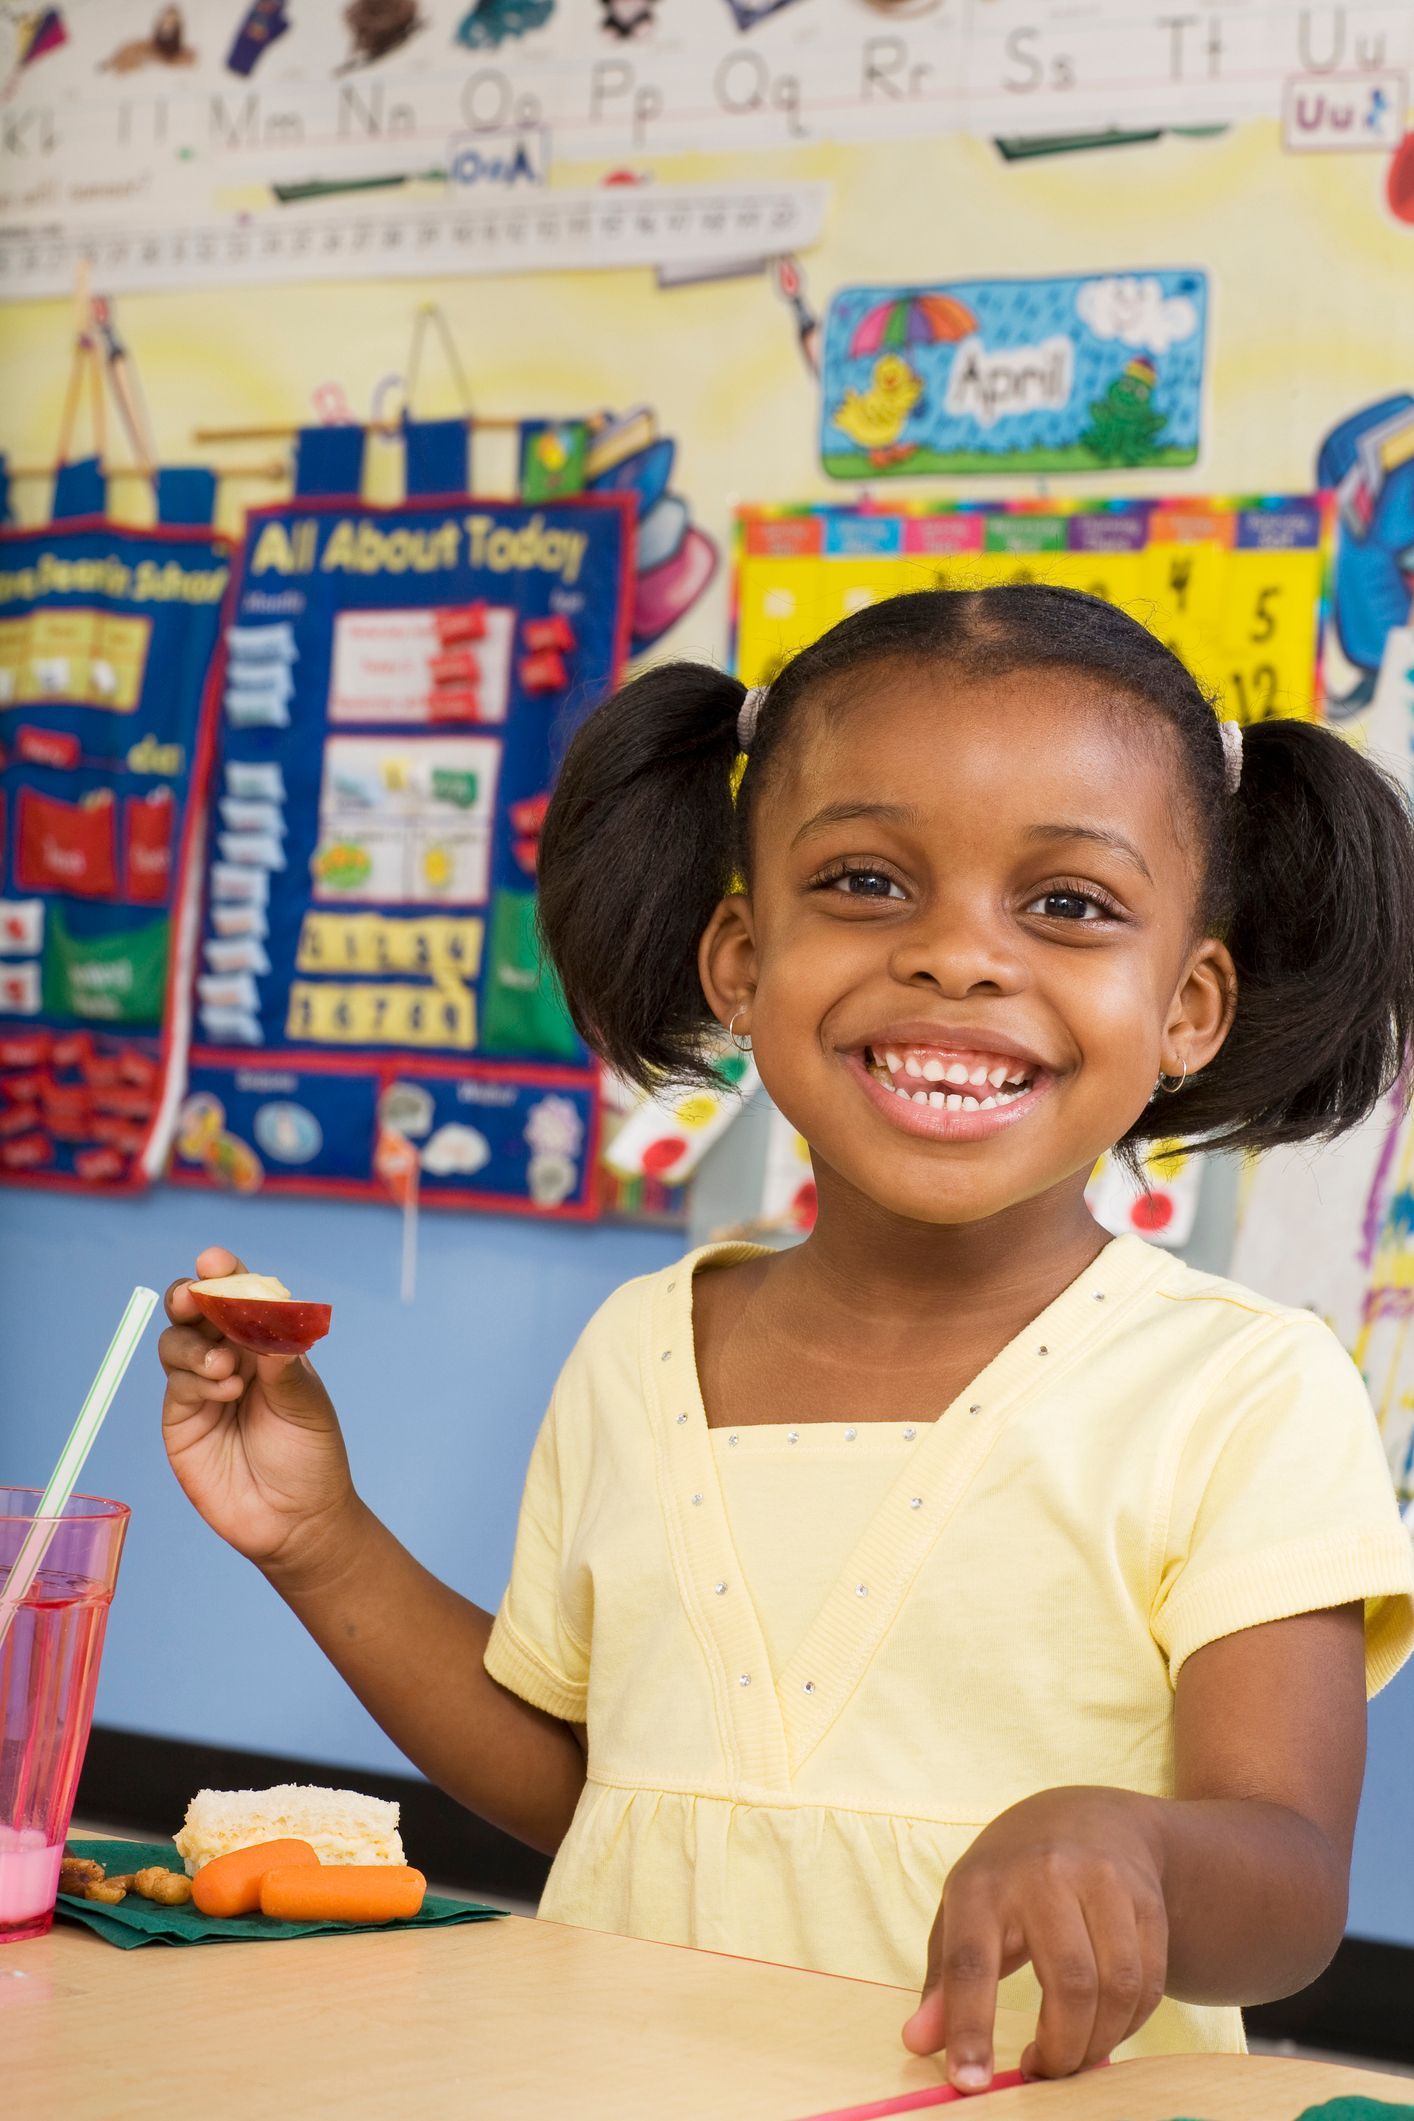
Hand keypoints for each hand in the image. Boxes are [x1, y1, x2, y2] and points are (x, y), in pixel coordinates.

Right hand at [159, 1246, 356, 1575]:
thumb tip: (265, 1317)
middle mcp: (229, 1356)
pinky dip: (196, 1379)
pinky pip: (176, 1383)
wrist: (297, 1521)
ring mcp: (201, 1386)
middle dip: (190, 1295)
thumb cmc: (312, 1456)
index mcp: (265, 1342)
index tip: (216, 1260)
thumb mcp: (307, 1405)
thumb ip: (283, 1364)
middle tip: (197, 1296)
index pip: (239, 1295)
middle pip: (194, 1310)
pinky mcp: (182, 1419)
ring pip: (176, 1342)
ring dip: (197, 1345)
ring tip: (228, 1368)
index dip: (225, 1273)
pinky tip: (226, 1392)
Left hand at [902, 1787, 1168, 2091]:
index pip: (970, 1962)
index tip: (969, 2083)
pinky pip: (1148, 1981)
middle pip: (1068, 1984)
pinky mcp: (1145, 1898)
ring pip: (1116, 1986)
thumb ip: (943, 1979)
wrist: (1088, 1816)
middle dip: (1060, 2049)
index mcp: (981, 1883)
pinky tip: (1106, 2028)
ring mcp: (1102, 1880)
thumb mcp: (963, 1910)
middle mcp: (1043, 1874)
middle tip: (1042, 2073)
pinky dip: (1129, 2023)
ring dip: (1098, 2042)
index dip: (969, 2027)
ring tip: (1074, 2057)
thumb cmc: (1010, 1876)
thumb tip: (917, 2042)